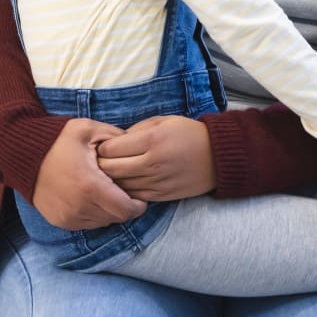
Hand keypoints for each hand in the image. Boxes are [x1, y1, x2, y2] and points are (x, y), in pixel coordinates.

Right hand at [33, 117, 146, 228]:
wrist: (21, 153)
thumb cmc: (58, 139)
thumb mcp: (90, 129)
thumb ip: (117, 138)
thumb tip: (137, 147)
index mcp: (90, 186)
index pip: (126, 210)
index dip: (138, 204)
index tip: (139, 194)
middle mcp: (79, 207)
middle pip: (116, 218)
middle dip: (125, 206)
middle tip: (123, 189)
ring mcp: (67, 217)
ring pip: (102, 222)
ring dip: (108, 210)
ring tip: (106, 190)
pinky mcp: (59, 220)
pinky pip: (86, 224)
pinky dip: (94, 213)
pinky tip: (92, 196)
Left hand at [97, 115, 215, 200]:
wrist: (217, 156)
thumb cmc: (189, 133)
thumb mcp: (163, 121)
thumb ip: (136, 130)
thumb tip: (114, 142)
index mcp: (151, 140)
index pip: (110, 149)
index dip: (101, 147)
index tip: (103, 146)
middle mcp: (152, 163)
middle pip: (110, 169)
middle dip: (100, 165)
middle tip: (99, 161)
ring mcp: (156, 181)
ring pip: (119, 185)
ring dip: (111, 180)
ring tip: (110, 172)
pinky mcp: (161, 195)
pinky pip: (133, 195)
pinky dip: (125, 190)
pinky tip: (126, 182)